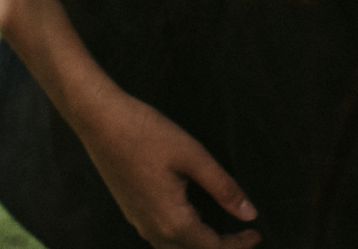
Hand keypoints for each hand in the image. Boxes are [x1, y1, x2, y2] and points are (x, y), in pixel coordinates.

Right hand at [72, 86, 259, 248]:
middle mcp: (153, 230)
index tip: (257, 234)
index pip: (212, 248)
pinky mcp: (131, 211)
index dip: (238, 245)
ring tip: (221, 233)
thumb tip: (249, 214)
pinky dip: (182, 238)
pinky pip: (160, 237)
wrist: (100, 121)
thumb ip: (223, 188)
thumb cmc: (146, 133)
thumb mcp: (193, 156)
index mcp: (172, 221)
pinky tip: (191, 220)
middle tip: (243, 237)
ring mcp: (138, 222)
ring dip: (199, 246)